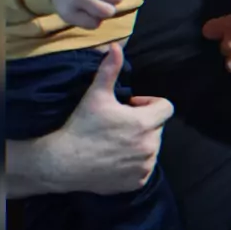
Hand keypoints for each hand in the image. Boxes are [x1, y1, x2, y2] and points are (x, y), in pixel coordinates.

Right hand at [43, 43, 173, 193]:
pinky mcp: (138, 182)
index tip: (131, 104)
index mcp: (145, 123)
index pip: (166, 107)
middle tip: (120, 122)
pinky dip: (136, 162)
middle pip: (158, 127)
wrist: (64, 162)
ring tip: (118, 139)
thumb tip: (115, 46)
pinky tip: (116, 157)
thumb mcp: (96, 95)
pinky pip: (145, 167)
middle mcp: (150, 147)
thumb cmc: (82, 126)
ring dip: (141, 141)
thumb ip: (110, 69)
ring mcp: (145, 166)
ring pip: (152, 147)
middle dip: (144, 122)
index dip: (149, 103)